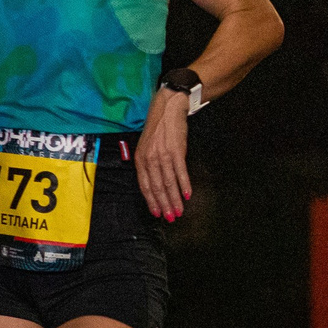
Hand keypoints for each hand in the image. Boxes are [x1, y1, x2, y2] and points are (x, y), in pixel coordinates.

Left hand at [137, 89, 193, 221]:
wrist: (167, 109)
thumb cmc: (158, 128)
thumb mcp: (147, 146)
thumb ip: (149, 164)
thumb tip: (156, 182)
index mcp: (140, 159)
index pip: (145, 186)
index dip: (151, 201)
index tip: (157, 213)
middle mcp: (150, 159)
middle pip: (157, 187)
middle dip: (164, 205)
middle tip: (170, 218)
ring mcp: (163, 155)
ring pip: (168, 182)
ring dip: (174, 199)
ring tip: (180, 210)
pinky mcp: (176, 151)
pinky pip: (180, 171)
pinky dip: (184, 184)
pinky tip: (187, 194)